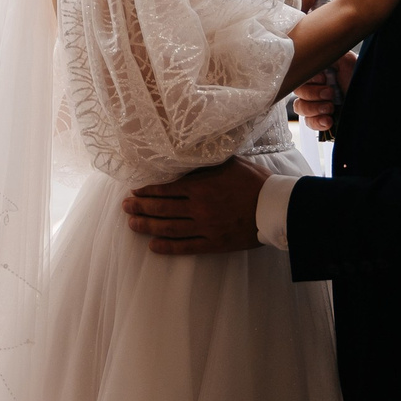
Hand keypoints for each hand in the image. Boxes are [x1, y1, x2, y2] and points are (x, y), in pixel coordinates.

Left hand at [122, 156, 266, 255]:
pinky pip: (186, 247)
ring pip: (169, 228)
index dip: (147, 190)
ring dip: (147, 226)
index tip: (134, 190)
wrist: (276, 207)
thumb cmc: (254, 180)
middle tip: (125, 206)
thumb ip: (204, 161)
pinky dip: (167, 247)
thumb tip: (185, 154)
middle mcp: (199, 207)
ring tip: (131, 224)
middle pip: (162, 208)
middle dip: (140, 207)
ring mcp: (205, 227)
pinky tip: (153, 246)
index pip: (166, 188)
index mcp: (201, 185)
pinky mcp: (214, 243)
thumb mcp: (227, 162)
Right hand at [293, 52, 354, 133]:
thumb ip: (326, 54)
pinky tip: (328, 120)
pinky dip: (317, 122)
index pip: (299, 74)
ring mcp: (317, 103)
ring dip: (314, 108)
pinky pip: (308, 122)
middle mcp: (315, 86)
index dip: (308, 78)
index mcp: (318, 71)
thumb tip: (311, 50)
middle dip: (313, 94)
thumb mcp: (345, 59)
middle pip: (297, 91)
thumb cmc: (359, 78)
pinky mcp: (321, 119)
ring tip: (330, 108)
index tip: (323, 78)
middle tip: (330, 94)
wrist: (374, 102)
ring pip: (300, 107)